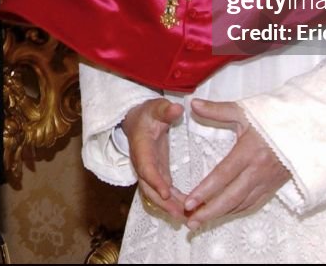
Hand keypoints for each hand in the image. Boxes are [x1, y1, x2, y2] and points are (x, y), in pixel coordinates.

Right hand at [121, 98, 186, 219]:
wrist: (137, 120)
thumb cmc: (148, 113)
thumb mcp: (156, 107)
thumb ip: (165, 109)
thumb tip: (177, 108)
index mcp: (141, 148)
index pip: (146, 167)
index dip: (155, 180)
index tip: (167, 192)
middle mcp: (142, 164)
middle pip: (149, 188)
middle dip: (164, 203)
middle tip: (182, 214)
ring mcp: (148, 172)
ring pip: (155, 194)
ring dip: (170, 207)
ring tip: (188, 219)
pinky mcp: (156, 175)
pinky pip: (162, 193)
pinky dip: (173, 203)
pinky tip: (188, 210)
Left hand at [183, 99, 290, 229]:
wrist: (306, 129)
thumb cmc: (274, 118)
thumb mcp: (245, 111)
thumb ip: (217, 110)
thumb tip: (193, 104)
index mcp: (249, 151)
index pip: (223, 175)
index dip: (205, 190)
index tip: (188, 202)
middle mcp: (258, 170)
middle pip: (231, 197)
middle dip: (209, 211)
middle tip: (190, 222)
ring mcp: (267, 181)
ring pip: (242, 204)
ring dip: (220, 215)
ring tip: (200, 221)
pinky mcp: (273, 187)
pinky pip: (253, 204)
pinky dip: (236, 211)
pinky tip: (223, 214)